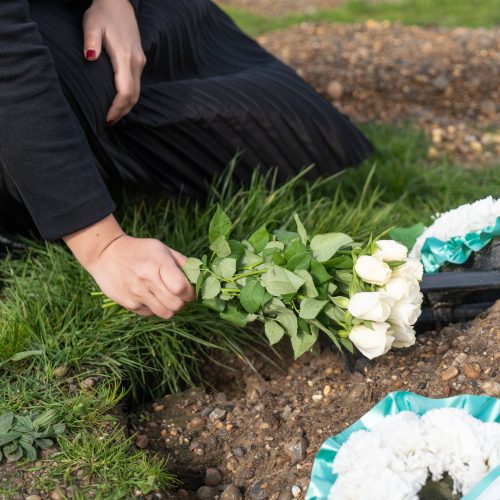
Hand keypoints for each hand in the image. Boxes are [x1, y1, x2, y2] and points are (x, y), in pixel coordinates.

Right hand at [64, 216, 194, 318]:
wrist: (106, 254)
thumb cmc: (139, 250)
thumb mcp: (162, 249)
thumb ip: (182, 262)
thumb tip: (200, 275)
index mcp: (158, 265)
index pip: (182, 288)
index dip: (191, 292)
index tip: (189, 288)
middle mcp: (147, 281)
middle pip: (176, 305)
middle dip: (183, 302)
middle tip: (180, 294)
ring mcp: (137, 294)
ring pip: (166, 314)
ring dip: (171, 308)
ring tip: (168, 297)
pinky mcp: (129, 304)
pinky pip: (151, 314)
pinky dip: (156, 309)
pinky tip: (152, 297)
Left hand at [83, 0, 145, 124]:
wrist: (119, 2)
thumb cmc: (103, 13)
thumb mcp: (92, 23)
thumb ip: (90, 40)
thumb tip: (89, 57)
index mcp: (125, 58)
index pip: (125, 92)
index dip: (117, 108)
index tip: (107, 119)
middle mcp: (136, 63)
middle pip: (133, 97)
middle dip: (121, 112)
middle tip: (107, 123)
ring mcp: (140, 63)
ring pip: (136, 93)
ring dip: (126, 107)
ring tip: (112, 116)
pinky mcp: (139, 62)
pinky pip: (135, 85)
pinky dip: (128, 97)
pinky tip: (118, 102)